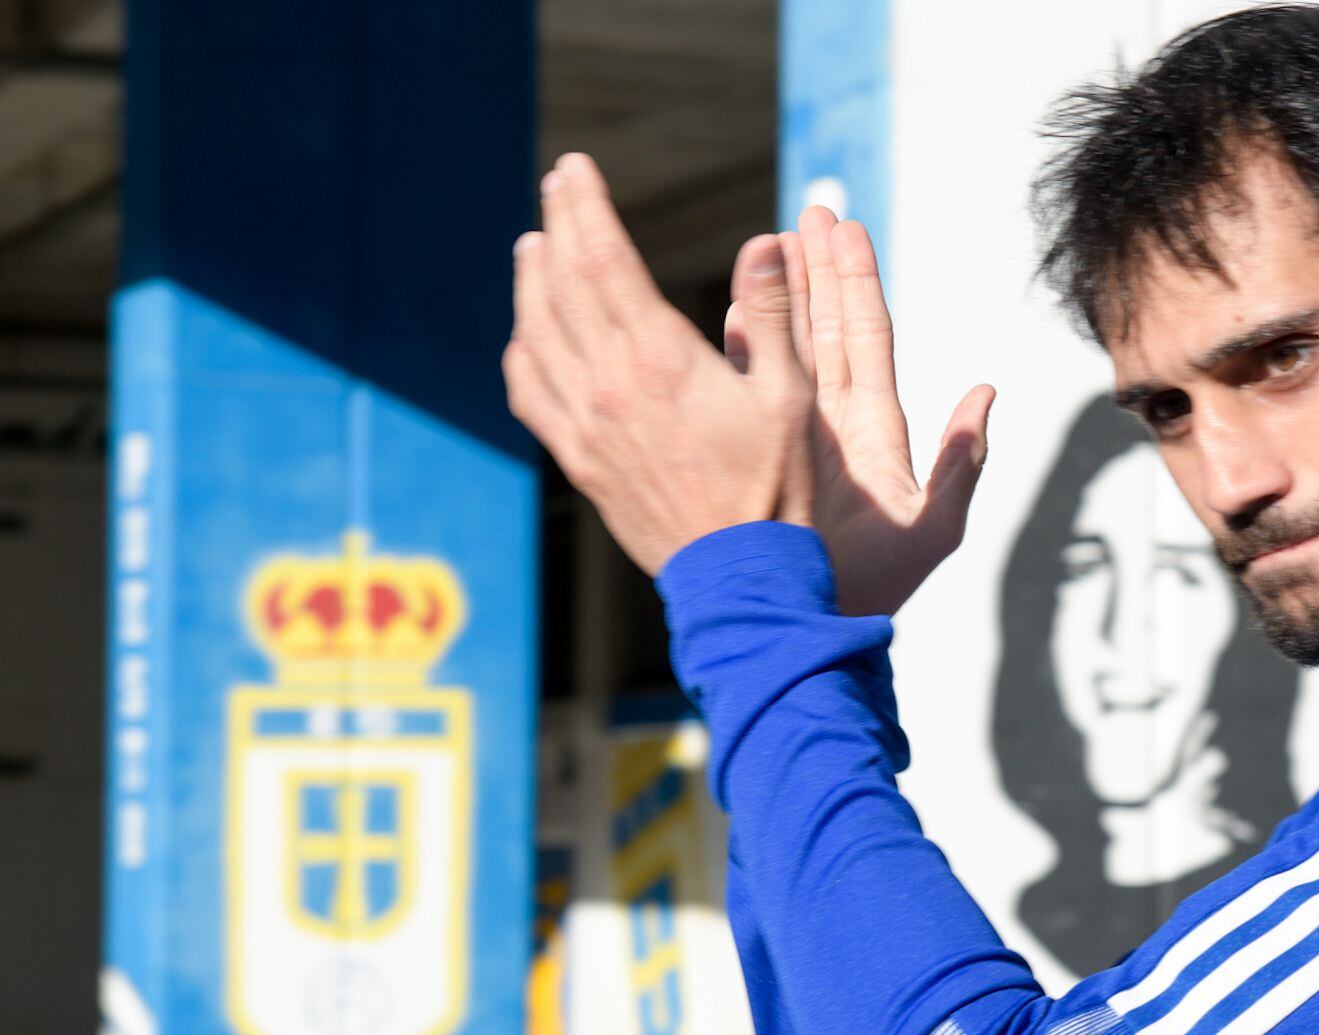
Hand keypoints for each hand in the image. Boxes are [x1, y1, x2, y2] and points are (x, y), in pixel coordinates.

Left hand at [502, 153, 811, 574]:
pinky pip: (531, 394)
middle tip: (556, 190)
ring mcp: (586, 426)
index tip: (575, 170)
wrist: (741, 578)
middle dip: (556, 228)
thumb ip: (776, 315)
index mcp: (661, 360)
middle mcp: (609, 386)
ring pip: (537, 335)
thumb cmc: (778, 489)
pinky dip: (522, 352)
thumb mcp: (794, 396)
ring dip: (531, 284)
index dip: (585, 208)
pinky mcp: (580, 461)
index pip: (603, 260)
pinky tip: (528, 336)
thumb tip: (767, 241)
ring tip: (533, 248)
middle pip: (562, 286)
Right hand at [725, 205, 992, 615]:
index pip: (864, 337)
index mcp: (873, 431)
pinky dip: (734, 350)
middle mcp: (830, 427)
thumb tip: (985, 394)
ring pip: (781, 351)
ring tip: (765, 244)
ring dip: (773, 298)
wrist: (812, 630)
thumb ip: (962, 464)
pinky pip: (742, 391)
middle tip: (806, 214)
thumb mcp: (932, 528)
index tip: (842, 228)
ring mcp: (786, 440)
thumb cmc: (876, 592)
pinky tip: (721, 313)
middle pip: (822, 330)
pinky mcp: (750, 459)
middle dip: (814, 271)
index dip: (855, 281)